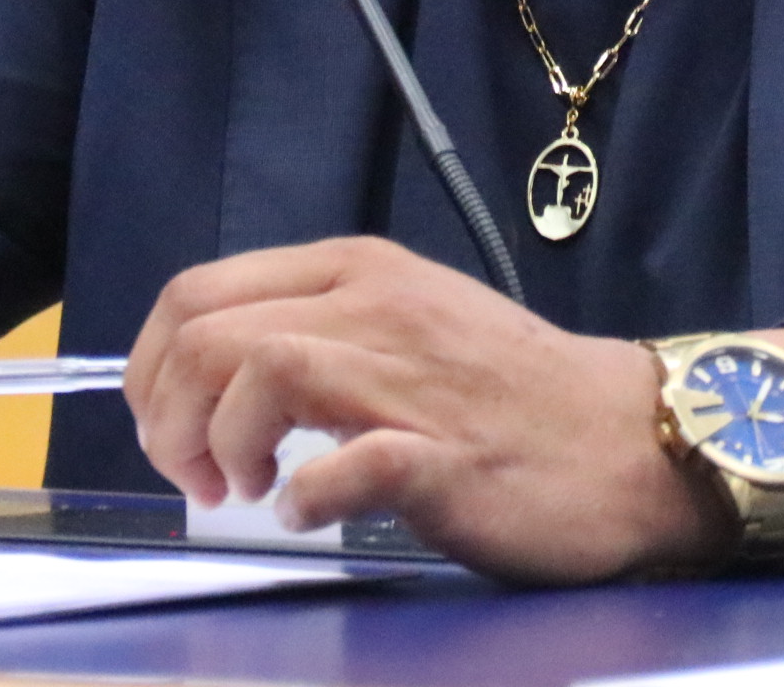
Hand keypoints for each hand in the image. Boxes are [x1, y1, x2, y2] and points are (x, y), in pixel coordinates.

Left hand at [124, 237, 726, 584]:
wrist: (633, 441)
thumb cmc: (514, 397)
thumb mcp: (405, 327)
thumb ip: (320, 331)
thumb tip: (214, 379)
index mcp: (359, 272)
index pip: (198, 292)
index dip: (151, 366)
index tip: (165, 426)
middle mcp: (376, 307)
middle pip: (207, 333)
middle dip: (167, 416)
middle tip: (197, 475)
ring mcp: (411, 379)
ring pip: (258, 372)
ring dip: (220, 446)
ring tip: (245, 491)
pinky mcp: (445, 456)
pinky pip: (346, 464)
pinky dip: (307, 496)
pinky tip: (310, 512)